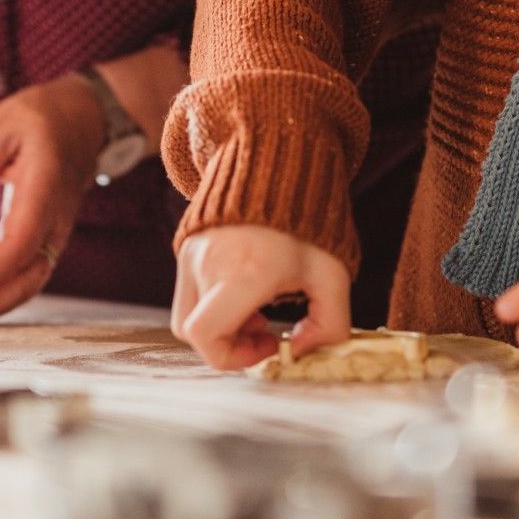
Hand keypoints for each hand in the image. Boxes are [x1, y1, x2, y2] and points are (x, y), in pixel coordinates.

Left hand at [0, 75, 107, 324]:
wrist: (84, 118)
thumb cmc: (39, 119)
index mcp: (45, 187)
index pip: (21, 245)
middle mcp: (57, 218)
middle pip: (30, 278)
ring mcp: (56, 231)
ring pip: (31, 282)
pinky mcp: (46, 236)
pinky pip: (28, 273)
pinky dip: (1, 291)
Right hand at [173, 225, 350, 369]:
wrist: (278, 161)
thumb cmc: (309, 220)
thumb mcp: (333, 275)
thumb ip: (330, 325)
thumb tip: (301, 353)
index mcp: (243, 273)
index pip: (205, 336)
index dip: (233, 357)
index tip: (269, 343)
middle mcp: (208, 264)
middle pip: (193, 332)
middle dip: (228, 344)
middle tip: (263, 329)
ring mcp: (191, 253)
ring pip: (187, 313)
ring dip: (219, 323)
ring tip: (256, 305)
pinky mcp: (186, 245)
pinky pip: (188, 290)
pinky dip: (211, 302)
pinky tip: (245, 285)